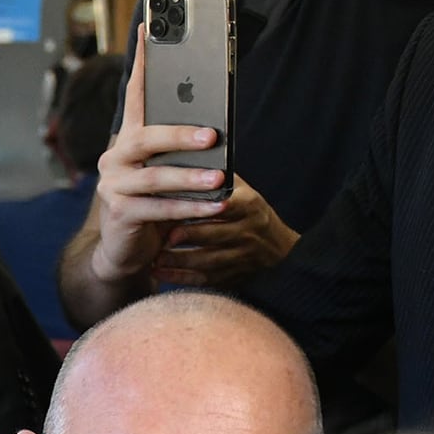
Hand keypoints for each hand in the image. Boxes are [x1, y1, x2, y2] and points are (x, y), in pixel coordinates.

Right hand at [82, 35, 244, 294]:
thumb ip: (183, 152)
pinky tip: (214, 207)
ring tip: (220, 179)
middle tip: (212, 137)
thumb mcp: (170, 171)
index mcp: (129, 139)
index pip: (135, 93)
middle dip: (179, 136)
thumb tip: (218, 135)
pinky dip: (189, 209)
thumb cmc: (154, 205)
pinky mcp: (119, 213)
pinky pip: (158, 208)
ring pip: (154, 177)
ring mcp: (113, 185)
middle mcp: (115, 157)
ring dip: (190, 178)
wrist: (125, 250)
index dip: (141, 61)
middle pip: (145, 137)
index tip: (151, 27)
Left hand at [152, 173, 295, 288]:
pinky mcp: (234, 275)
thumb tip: (181, 154)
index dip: (202, 206)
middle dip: (188, 236)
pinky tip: (159, 272)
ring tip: (155, 258)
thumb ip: (218, 177)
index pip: (226, 203)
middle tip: (163, 236)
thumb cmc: (249, 211)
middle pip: (216, 234)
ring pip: (210, 261)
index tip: (176, 205)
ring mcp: (243, 255)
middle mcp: (249, 230)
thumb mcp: (242, 190)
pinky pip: (205, 279)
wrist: (278, 248)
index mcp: (249, 204)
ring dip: (180, 260)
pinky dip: (181, 278)